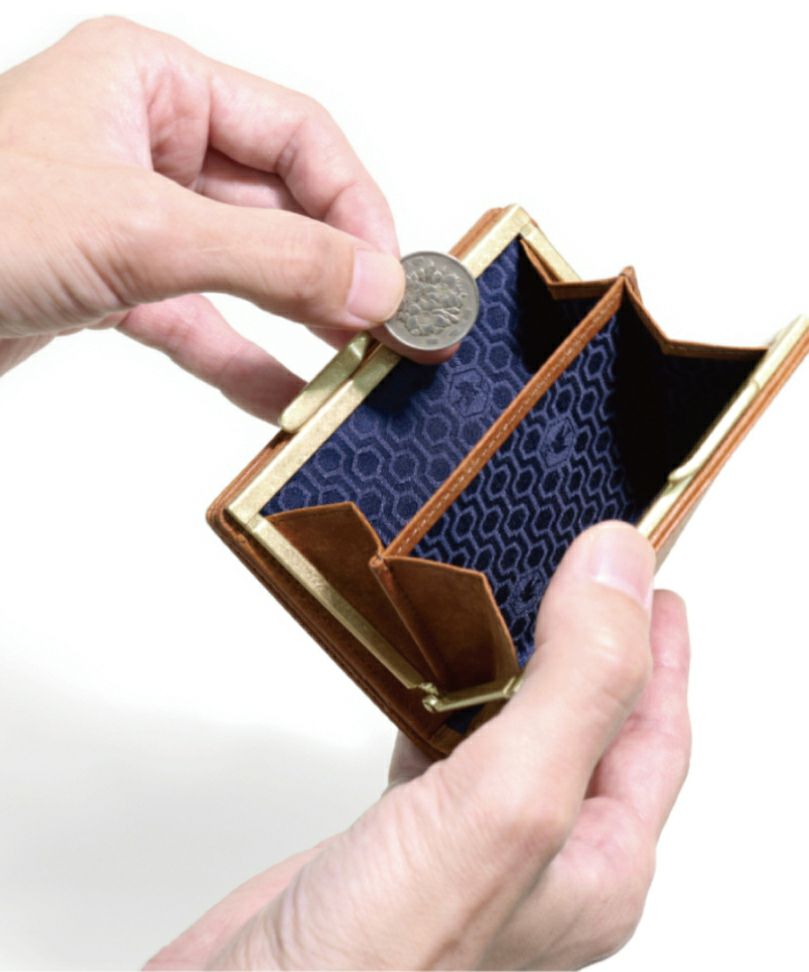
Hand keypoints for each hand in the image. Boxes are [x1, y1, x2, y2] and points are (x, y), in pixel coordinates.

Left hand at [0, 17, 418, 416]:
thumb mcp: (143, 232)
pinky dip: (243, 362)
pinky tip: (286, 400)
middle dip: (335, 270)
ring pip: (244, 268)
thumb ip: (272, 257)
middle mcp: (148, 142)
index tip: (392, 279)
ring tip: (356, 369)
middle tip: (392, 330)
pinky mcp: (114, 285)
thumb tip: (378, 285)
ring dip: (299, 320)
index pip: (297, 136)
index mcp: (153, 81)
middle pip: (279, 204)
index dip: (356, 207)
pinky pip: (200, 322)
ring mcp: (133, 218)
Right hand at [145, 522, 690, 969]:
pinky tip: (428, 670)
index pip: (653, 729)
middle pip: (592, 725)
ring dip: (520, 661)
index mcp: (594, 861)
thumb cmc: (374, 967)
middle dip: (599, 646)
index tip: (648, 573)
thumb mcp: (510, 804)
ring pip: (515, 729)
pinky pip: (444, 743)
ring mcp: (468, 844)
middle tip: (597, 582)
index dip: (660, 645)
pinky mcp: (400, 834)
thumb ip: (577, 686)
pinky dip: (442, 692)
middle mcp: (538, 855)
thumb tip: (620, 571)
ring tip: (521, 605)